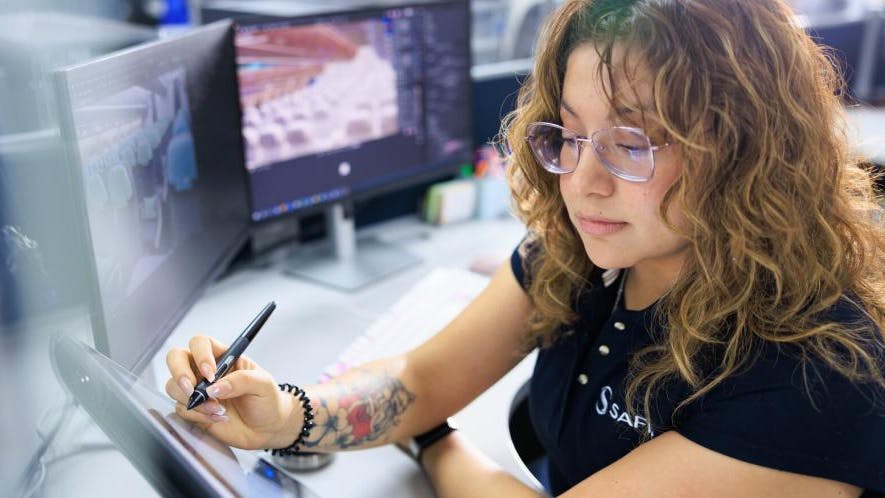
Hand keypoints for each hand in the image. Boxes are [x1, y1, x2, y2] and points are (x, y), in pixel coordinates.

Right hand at [164, 335, 301, 449]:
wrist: (267, 428)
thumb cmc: (267, 400)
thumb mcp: (262, 385)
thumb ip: (241, 381)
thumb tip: (214, 388)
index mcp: (223, 356)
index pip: (200, 343)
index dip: (200, 355)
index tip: (210, 374)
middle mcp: (205, 370)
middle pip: (176, 358)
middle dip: (179, 372)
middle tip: (192, 389)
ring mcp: (197, 390)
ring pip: (173, 386)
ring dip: (193, 400)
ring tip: (218, 410)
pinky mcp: (193, 410)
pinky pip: (181, 409)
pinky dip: (198, 416)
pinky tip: (218, 418)